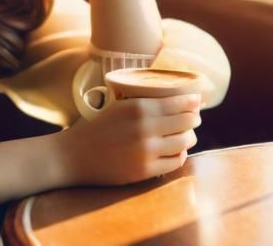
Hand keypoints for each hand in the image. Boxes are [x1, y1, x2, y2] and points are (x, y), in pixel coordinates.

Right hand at [53, 93, 200, 186]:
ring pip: (184, 142)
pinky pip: (176, 161)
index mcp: (138, 107)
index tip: (198, 101)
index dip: (193, 102)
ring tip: (186, 135)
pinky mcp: (145, 170)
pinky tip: (176, 151)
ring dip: (189, 137)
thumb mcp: (120, 107)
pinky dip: (180, 155)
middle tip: (194, 118)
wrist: (74, 155)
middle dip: (193, 119)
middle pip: (186, 122)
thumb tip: (178, 101)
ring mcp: (147, 151)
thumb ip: (146, 104)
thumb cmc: (96, 128)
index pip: (179, 103)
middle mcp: (146, 128)